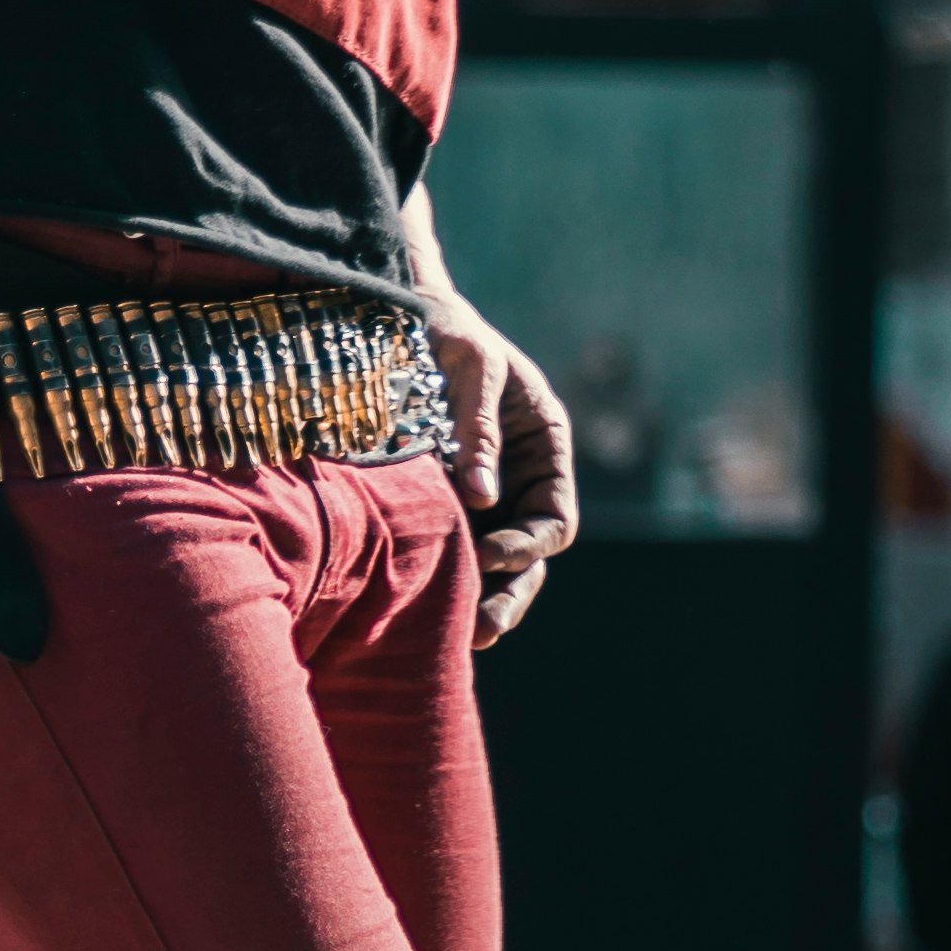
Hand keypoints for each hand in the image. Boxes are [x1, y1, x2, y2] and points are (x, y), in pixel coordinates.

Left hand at [423, 284, 576, 653]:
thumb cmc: (444, 330)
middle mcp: (519, 477)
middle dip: (509, 595)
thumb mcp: (471, 367)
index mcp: (545, 445)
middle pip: (529, 558)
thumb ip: (478, 430)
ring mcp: (480, 493)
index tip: (490, 553)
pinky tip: (418, 607)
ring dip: (478, 600)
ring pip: (491, 564)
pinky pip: (449, 548)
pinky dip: (441, 578)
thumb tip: (483, 498)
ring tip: (457, 638)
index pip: (554, 518)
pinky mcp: (438, 500)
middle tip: (480, 631)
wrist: (395, 312)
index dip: (528, 545)